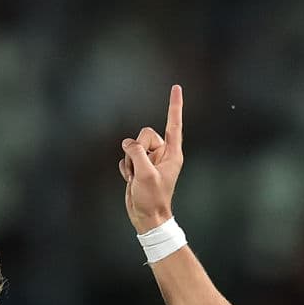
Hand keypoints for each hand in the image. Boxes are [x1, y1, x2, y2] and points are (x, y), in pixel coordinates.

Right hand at [119, 84, 183, 233]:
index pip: (174, 124)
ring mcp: (150, 160)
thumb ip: (137, 152)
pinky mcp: (139, 166)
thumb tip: (128, 143)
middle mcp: (163, 154)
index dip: (174, 105)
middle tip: (141, 170)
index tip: (176, 87)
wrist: (147, 217)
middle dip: (138, 149)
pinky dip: (126, 168)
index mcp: (172, 154)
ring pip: (133, 145)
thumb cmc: (152, 199)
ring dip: (130, 162)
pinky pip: (127, 157)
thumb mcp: (145, 174)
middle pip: (145, 134)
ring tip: (137, 178)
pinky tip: (132, 181)